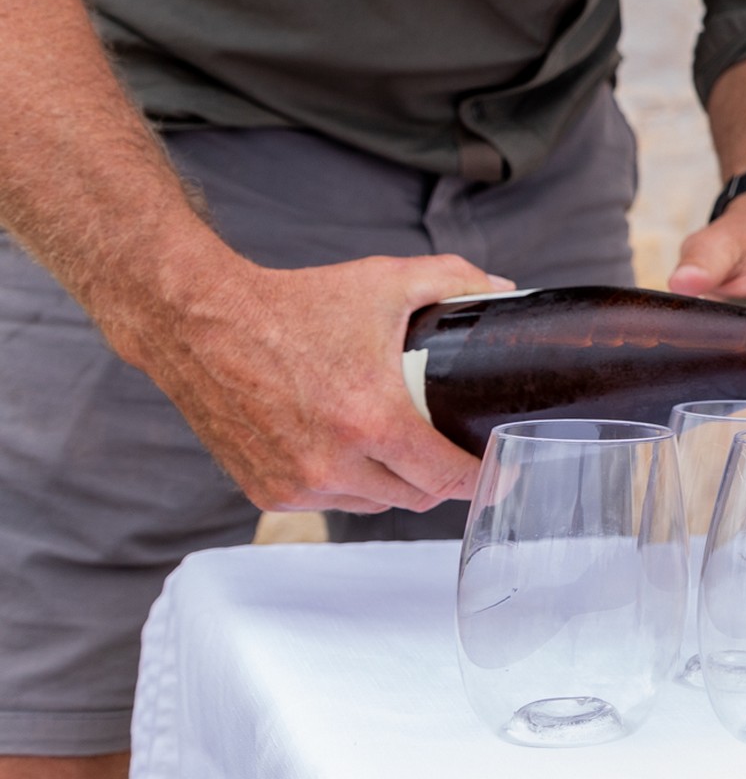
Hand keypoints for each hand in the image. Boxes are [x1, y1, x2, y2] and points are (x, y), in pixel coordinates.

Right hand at [116, 251, 504, 513]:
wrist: (204, 325)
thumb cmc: (294, 305)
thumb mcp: (387, 281)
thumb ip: (456, 281)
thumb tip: (502, 290)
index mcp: (372, 420)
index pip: (447, 477)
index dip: (481, 476)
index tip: (501, 467)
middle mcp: (333, 463)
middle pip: (417, 497)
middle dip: (444, 478)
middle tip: (456, 450)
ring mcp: (297, 484)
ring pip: (374, 503)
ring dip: (396, 483)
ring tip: (404, 446)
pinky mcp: (267, 492)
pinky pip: (331, 501)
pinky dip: (351, 483)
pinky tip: (356, 451)